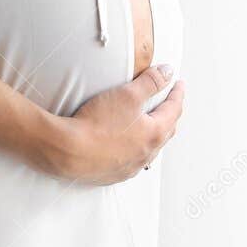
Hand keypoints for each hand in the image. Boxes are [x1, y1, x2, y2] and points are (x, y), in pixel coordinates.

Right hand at [46, 66, 185, 185]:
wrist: (67, 152)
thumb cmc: (96, 124)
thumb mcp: (127, 94)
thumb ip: (150, 82)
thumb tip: (168, 72)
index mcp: (154, 133)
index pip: (173, 109)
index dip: (177, 94)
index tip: (179, 85)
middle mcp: (146, 154)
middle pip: (166, 131)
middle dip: (170, 114)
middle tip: (169, 103)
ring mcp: (131, 167)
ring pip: (150, 149)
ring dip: (154, 134)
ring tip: (151, 125)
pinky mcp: (114, 174)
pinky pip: (133, 161)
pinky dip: (136, 149)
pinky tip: (129, 146)